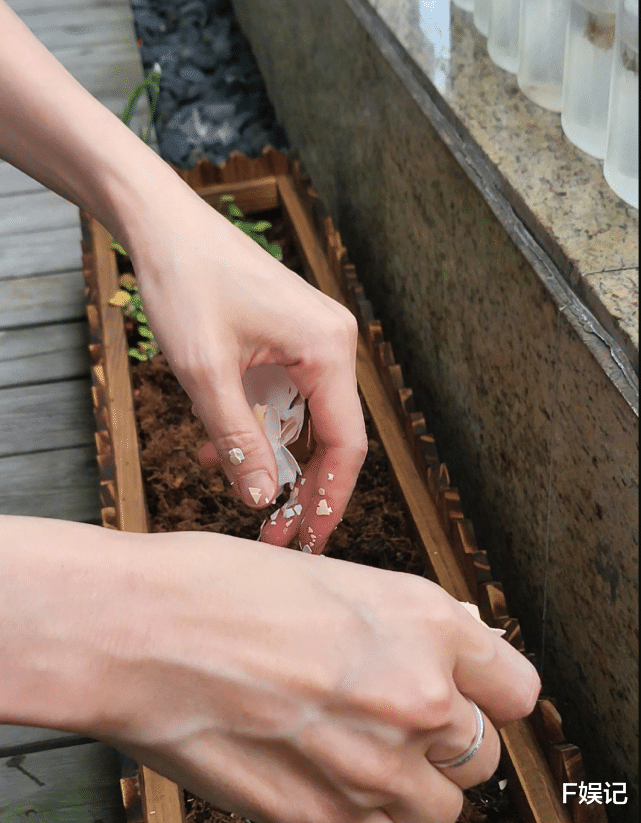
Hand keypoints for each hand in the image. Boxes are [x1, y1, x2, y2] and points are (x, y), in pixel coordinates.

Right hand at [80, 529, 538, 822]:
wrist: (140, 633)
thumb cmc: (221, 589)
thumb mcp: (334, 582)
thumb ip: (402, 630)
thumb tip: (439, 657)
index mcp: (425, 623)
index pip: (516, 688)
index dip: (488, 691)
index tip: (468, 695)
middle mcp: (417, 696)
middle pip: (481, 754)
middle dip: (443, 740)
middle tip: (391, 718)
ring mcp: (375, 769)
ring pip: (436, 808)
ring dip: (406, 785)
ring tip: (349, 748)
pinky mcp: (323, 821)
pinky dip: (357, 811)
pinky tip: (312, 769)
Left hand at [126, 182, 366, 552]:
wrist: (162, 224)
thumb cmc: (186, 283)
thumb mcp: (205, 374)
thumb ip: (238, 440)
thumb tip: (260, 500)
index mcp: (329, 349)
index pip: (345, 443)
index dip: (330, 498)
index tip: (310, 540)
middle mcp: (331, 344)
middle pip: (327, 436)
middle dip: (297, 486)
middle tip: (273, 533)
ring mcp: (310, 340)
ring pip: (298, 420)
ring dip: (265, 454)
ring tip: (230, 483)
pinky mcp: (287, 338)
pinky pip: (280, 395)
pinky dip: (254, 423)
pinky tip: (218, 443)